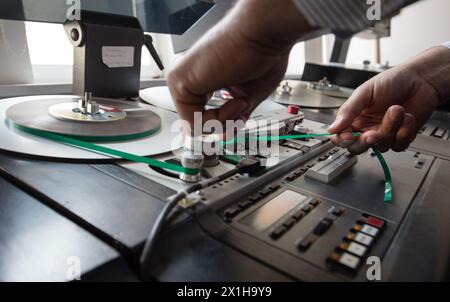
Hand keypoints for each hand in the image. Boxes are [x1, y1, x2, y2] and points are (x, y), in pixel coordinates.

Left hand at [167, 0, 311, 131]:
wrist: (265, 34)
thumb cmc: (262, 54)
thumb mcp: (248, 96)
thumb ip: (232, 118)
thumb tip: (225, 136)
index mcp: (202, 80)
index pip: (201, 117)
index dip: (223, 124)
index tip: (239, 116)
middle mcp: (189, 78)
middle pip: (198, 124)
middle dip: (225, 123)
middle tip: (242, 104)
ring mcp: (181, 79)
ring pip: (194, 127)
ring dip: (225, 120)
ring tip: (239, 97)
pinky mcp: (179, 81)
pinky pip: (192, 122)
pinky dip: (219, 119)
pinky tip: (234, 98)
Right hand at [328, 47, 449, 153]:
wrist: (421, 79)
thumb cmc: (393, 81)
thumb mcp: (365, 92)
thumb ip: (348, 111)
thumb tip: (333, 127)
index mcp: (355, 117)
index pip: (341, 136)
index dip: (342, 139)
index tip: (349, 136)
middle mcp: (368, 128)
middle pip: (357, 148)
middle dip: (365, 142)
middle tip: (373, 133)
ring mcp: (385, 133)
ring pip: (381, 146)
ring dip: (391, 128)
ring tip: (396, 109)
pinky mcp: (401, 137)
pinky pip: (399, 145)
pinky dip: (405, 131)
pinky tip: (407, 117)